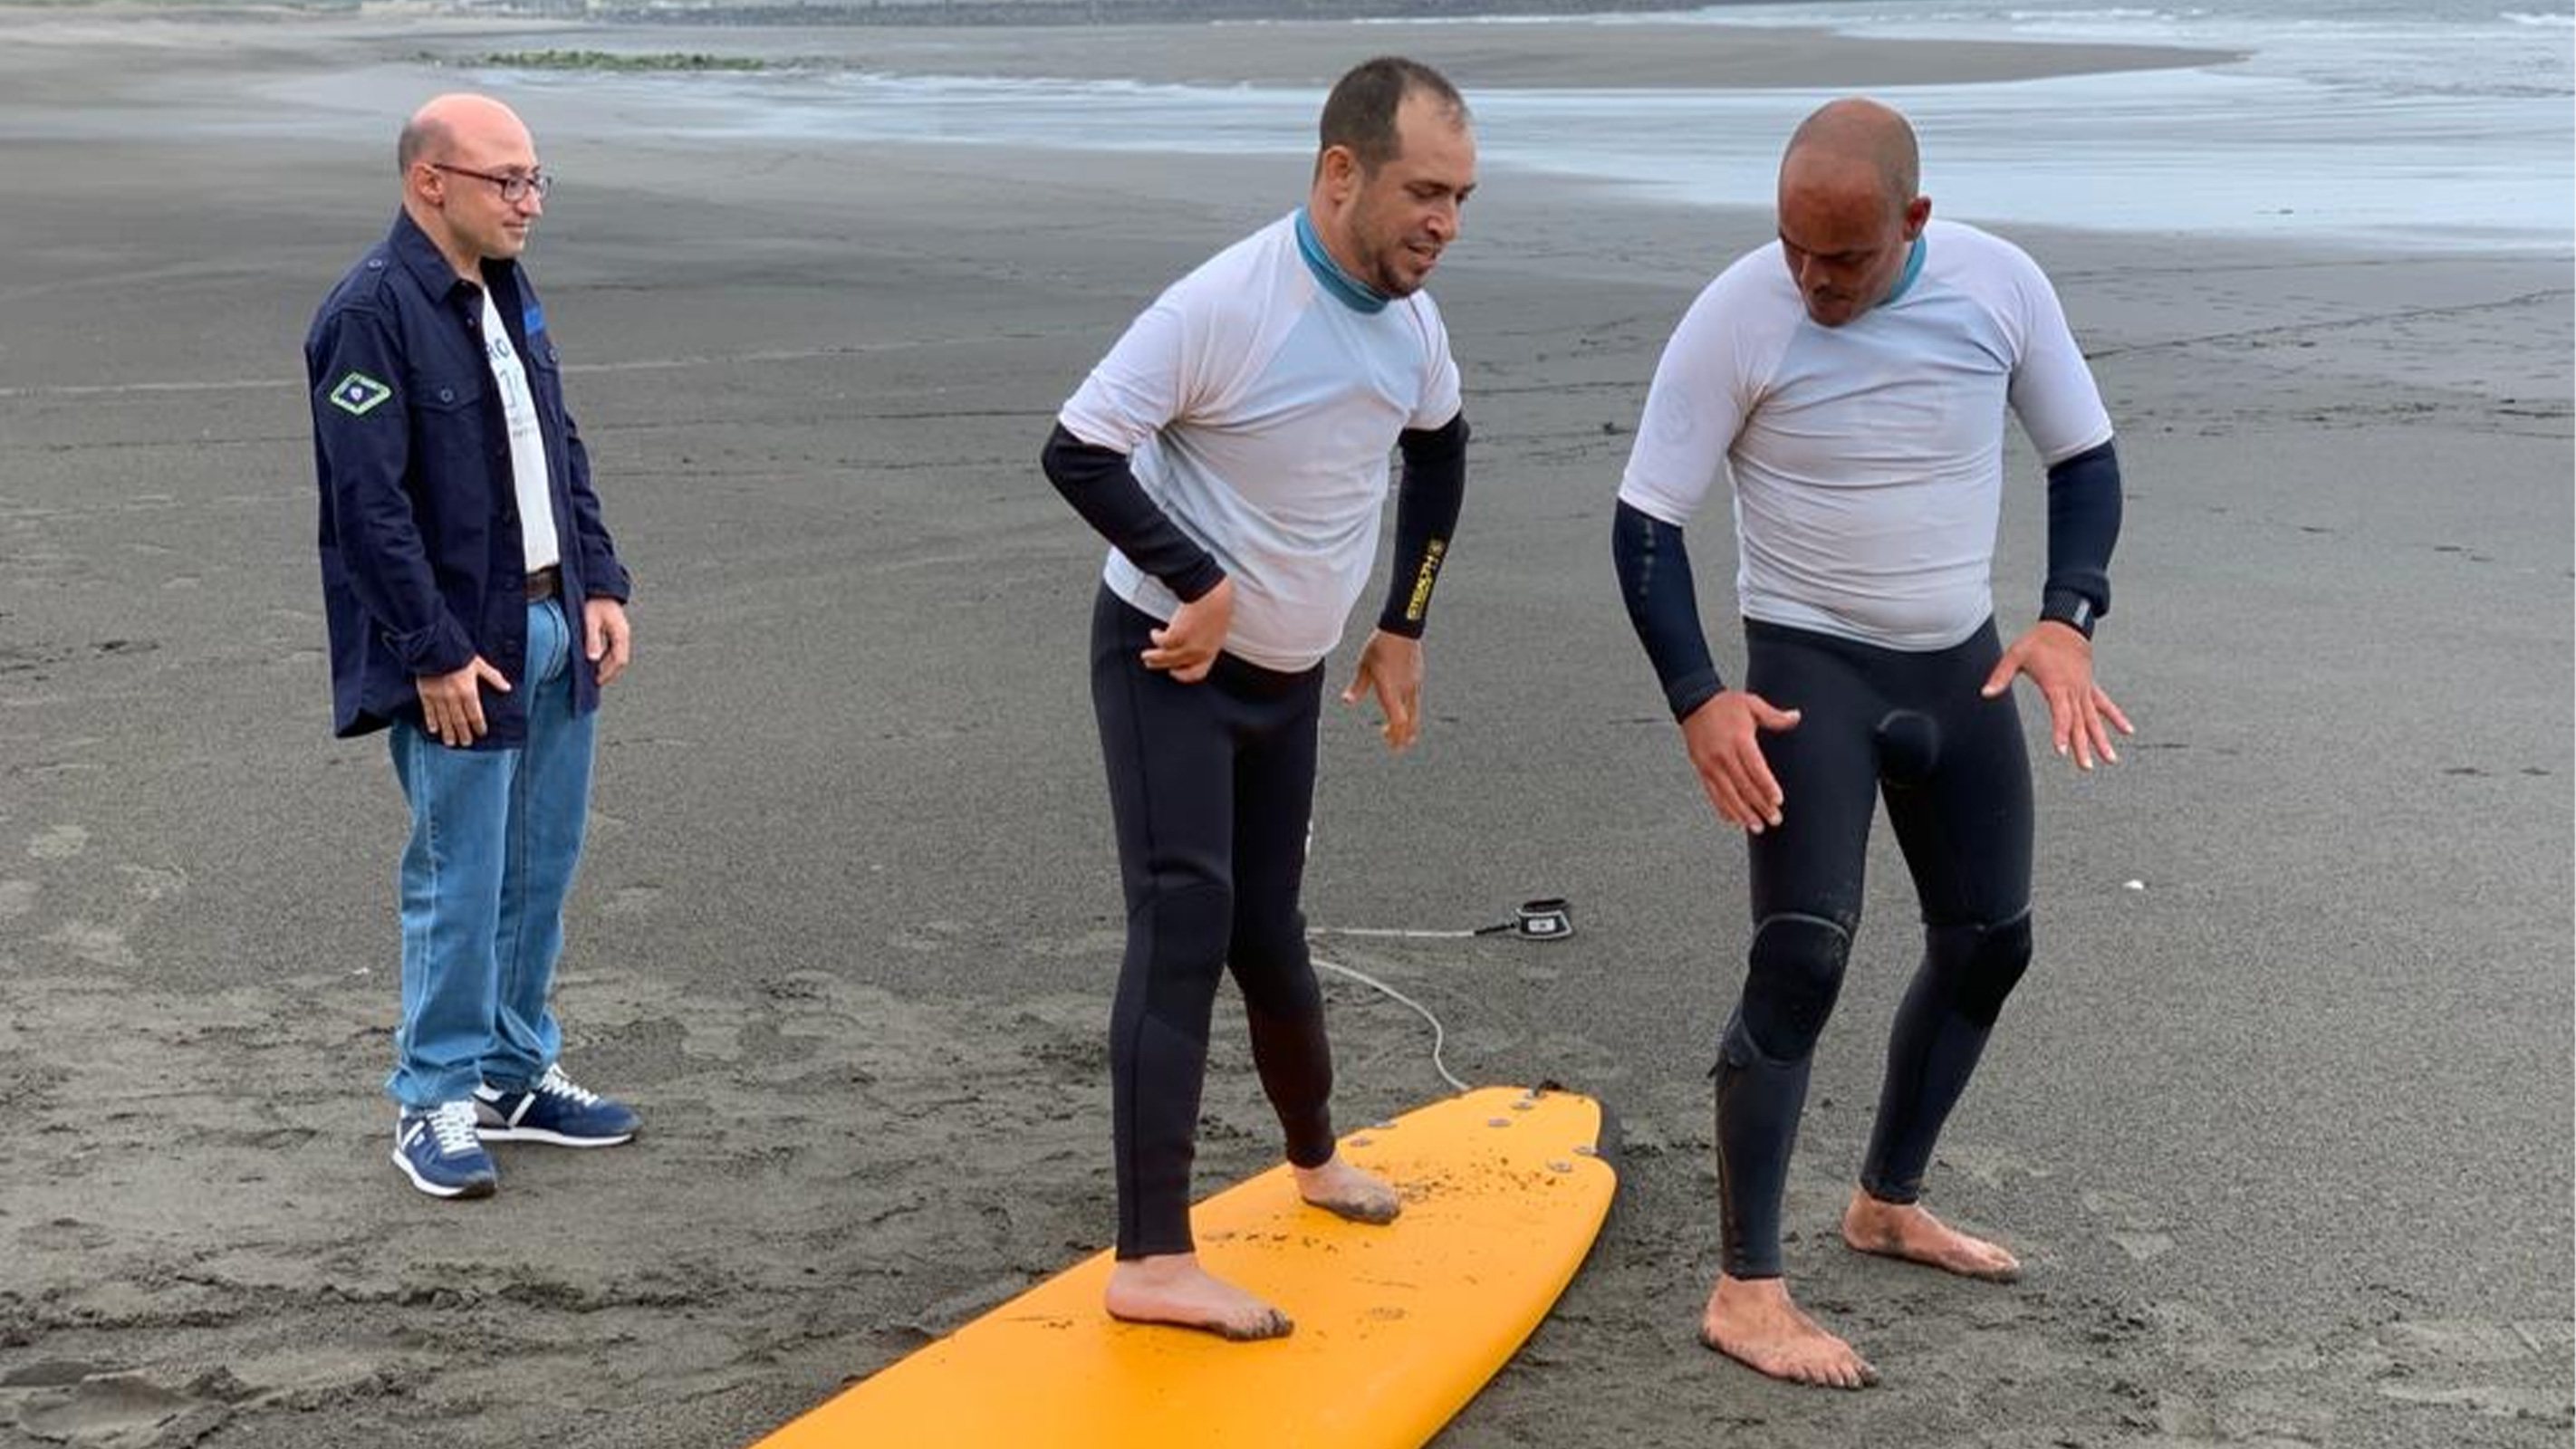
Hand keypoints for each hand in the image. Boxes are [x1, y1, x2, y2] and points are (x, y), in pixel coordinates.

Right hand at [415, 656, 511, 746]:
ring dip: (449, 733)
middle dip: (464, 734)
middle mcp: (454, 698)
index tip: (481, 733)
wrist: (434, 646)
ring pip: (445, 720)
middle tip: (466, 743)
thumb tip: (507, 688)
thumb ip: (493, 677)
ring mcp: (438, 698)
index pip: (476, 715)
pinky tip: (434, 730)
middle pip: (460, 721)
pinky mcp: (426, 694)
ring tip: (451, 743)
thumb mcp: (480, 665)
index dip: (479, 726)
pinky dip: (432, 722)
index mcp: (469, 691)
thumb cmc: (458, 654)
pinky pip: (429, 712)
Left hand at [584, 597, 631, 686]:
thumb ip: (592, 639)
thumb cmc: (594, 601)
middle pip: (620, 660)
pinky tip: (595, 660)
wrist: (598, 586)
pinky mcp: (615, 630)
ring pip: (617, 655)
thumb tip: (593, 659)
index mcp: (621, 633)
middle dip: (608, 672)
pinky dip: (605, 657)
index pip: (619, 660)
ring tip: (594, 673)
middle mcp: (623, 634)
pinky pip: (613, 649)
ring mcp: (620, 632)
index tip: (596, 680)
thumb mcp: (590, 620)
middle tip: (595, 681)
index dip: (608, 672)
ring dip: (606, 665)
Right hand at [1142, 576, 1232, 682]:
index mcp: (1212, 650)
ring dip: (1152, 657)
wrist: (1212, 594)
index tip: (1174, 671)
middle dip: (1161, 665)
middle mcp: (1199, 653)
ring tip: (1146, 655)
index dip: (1183, 675)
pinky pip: (1160, 642)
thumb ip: (1207, 636)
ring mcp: (1187, 647)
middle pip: (1176, 666)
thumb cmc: (1217, 603)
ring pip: (1164, 658)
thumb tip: (1195, 635)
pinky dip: (1156, 637)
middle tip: (1151, 663)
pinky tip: (1154, 632)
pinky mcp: (1175, 637)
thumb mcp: (1217, 626)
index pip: (1197, 673)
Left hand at [1340, 630, 1423, 750]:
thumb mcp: (1364, 665)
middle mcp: (1405, 689)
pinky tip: (1406, 713)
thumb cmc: (1380, 646)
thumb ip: (1358, 686)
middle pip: (1410, 721)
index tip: (1389, 741)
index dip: (1395, 733)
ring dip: (1410, 726)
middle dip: (1403, 736)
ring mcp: (1414, 684)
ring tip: (1404, 736)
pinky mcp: (1418, 678)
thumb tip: (1347, 701)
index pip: (1398, 719)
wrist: (1401, 628)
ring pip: (1415, 712)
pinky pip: (1416, 701)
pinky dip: (1411, 712)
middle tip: (1397, 747)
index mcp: (1390, 688)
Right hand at [1679, 689, 1800, 832]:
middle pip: (1744, 786)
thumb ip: (1775, 716)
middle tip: (1774, 819)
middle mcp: (1724, 755)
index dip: (1767, 786)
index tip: (1777, 800)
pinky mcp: (1702, 770)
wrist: (1694, 702)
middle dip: (1760, 805)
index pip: (1756, 768)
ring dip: (1743, 813)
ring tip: (1757, 826)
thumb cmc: (1724, 705)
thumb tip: (1795, 717)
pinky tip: (1734, 819)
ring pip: (1728, 795)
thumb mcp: (1752, 705)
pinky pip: (1713, 794)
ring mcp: (1711, 765)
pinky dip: (1724, 808)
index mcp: (1739, 739)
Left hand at [1981, 621, 2133, 769]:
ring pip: (2094, 718)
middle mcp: (2074, 689)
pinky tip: (2128, 731)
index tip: (2062, 750)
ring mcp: (2084, 689)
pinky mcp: (2089, 685)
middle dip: (2082, 745)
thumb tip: (1985, 692)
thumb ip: (2000, 675)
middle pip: (2079, 722)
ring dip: (2102, 739)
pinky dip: (2116, 717)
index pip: (2061, 713)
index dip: (2061, 732)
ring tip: (2111, 760)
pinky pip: (2105, 704)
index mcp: (2056, 684)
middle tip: (2086, 766)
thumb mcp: (2015, 654)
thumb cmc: (2038, 639)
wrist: (2065, 624)